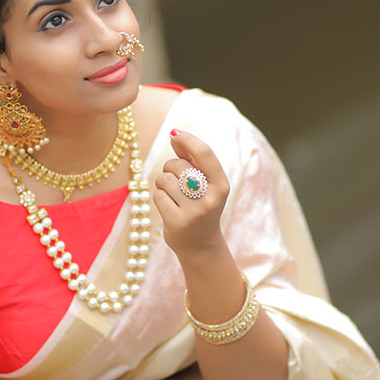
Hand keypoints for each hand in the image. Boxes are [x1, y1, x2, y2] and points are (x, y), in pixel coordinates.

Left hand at [153, 130, 229, 261]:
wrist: (201, 246)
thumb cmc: (200, 206)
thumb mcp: (204, 184)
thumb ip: (192, 159)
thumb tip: (175, 135)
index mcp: (221, 185)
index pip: (205, 154)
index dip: (188, 140)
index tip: (174, 133)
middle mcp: (210, 199)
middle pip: (179, 166)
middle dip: (171, 168)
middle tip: (177, 182)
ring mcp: (194, 212)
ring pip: (165, 180)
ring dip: (163, 183)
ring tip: (172, 195)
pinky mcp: (176, 222)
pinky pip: (157, 196)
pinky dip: (159, 198)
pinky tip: (169, 207)